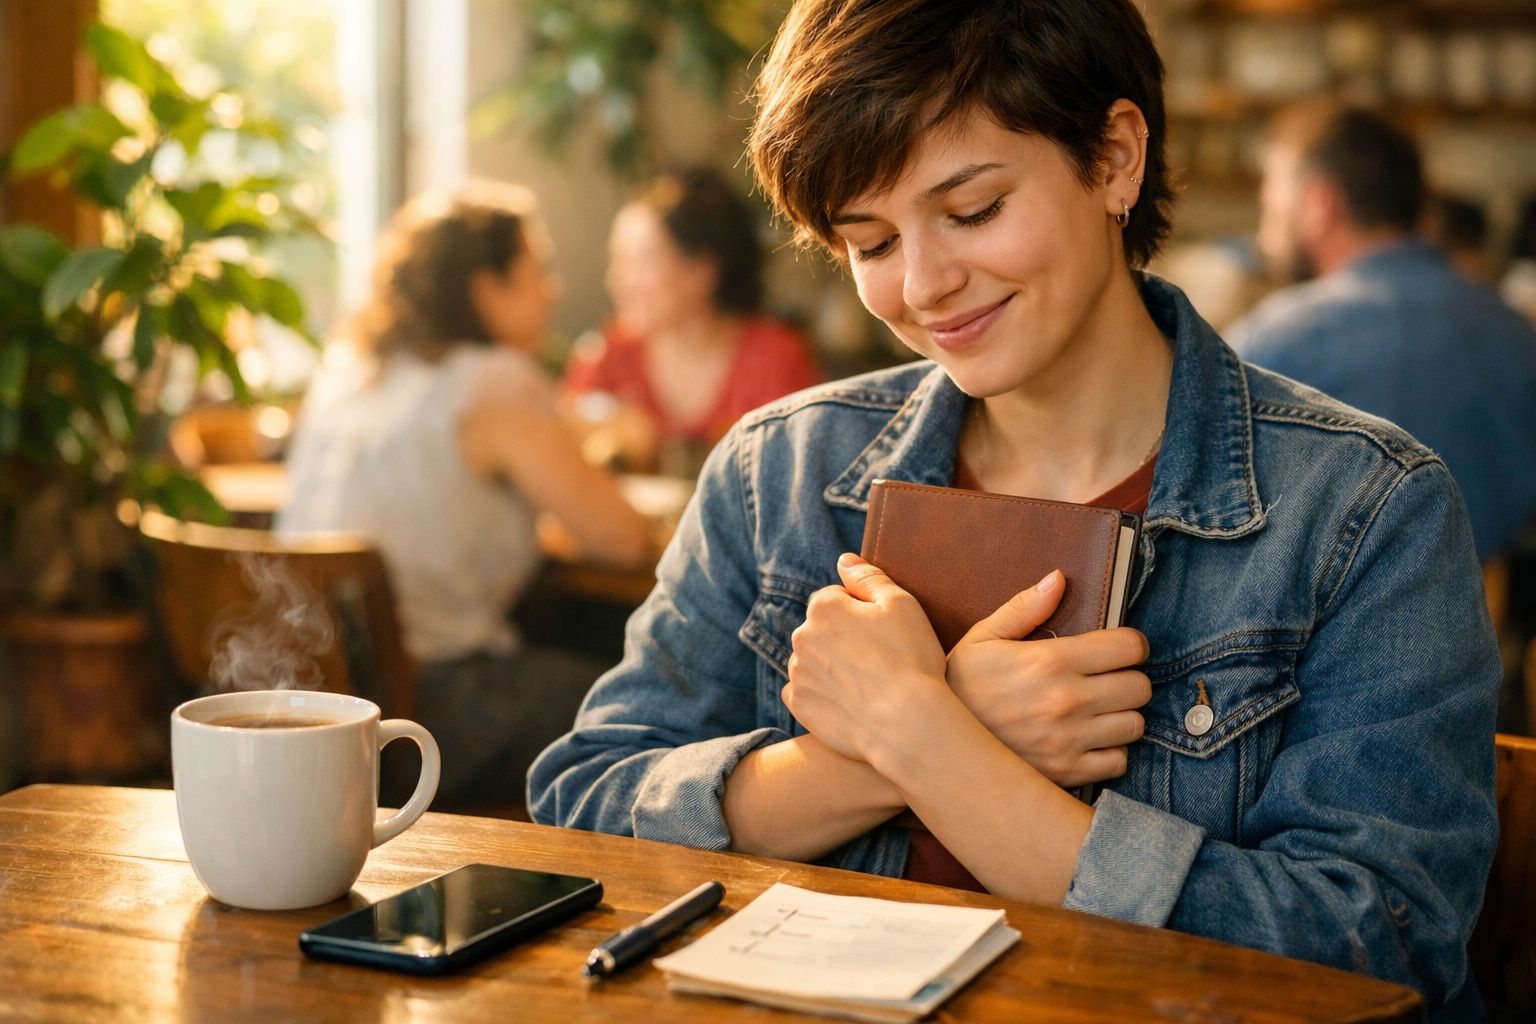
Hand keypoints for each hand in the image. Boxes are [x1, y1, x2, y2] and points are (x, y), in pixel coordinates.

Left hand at [784, 553, 951, 763]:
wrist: (906, 724)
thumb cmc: (911, 659)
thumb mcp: (901, 604)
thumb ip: (868, 577)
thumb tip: (844, 560)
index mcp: (824, 607)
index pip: (836, 598)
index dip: (862, 613)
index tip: (883, 634)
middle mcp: (801, 636)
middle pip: (822, 629)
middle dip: (843, 639)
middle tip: (879, 660)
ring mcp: (797, 673)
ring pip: (813, 660)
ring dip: (832, 666)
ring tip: (867, 685)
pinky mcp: (799, 705)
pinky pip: (805, 692)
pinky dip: (822, 695)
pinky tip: (849, 702)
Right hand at [945, 570, 1151, 787]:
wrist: (935, 742)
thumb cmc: (960, 685)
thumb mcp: (982, 638)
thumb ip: (1024, 608)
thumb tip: (1059, 579)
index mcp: (1052, 660)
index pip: (1130, 647)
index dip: (1129, 645)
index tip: (1118, 649)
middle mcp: (1068, 700)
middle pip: (1140, 687)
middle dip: (1128, 679)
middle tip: (1108, 680)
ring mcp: (1069, 740)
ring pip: (1135, 725)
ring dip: (1121, 716)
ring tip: (1098, 711)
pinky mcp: (1067, 772)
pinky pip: (1118, 761)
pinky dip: (1110, 752)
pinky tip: (1088, 740)